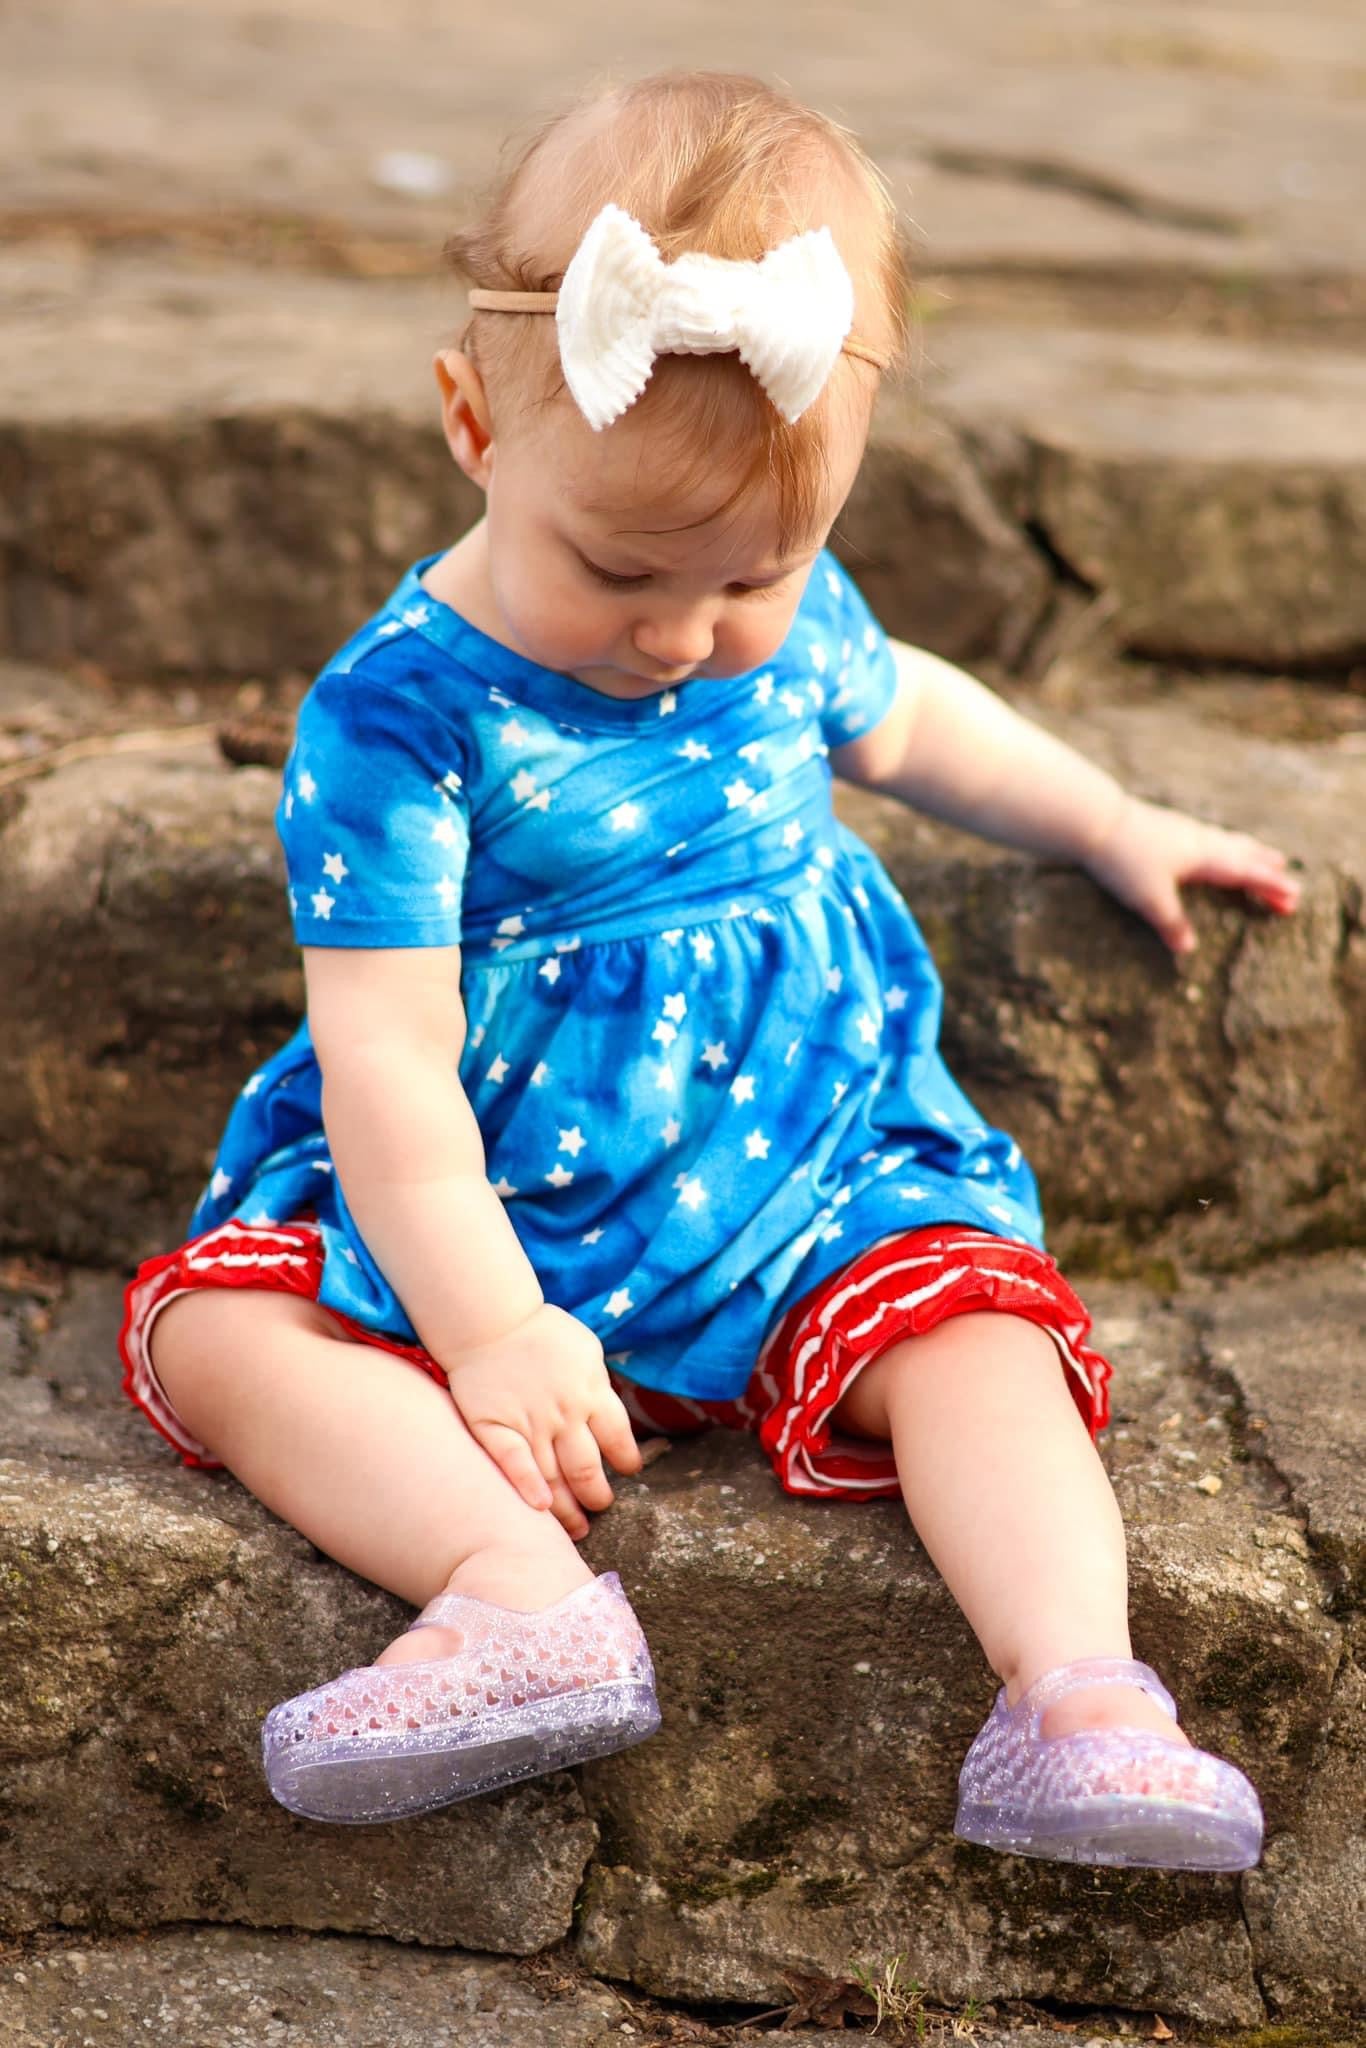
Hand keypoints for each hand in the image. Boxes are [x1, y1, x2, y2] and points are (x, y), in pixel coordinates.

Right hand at [441, 1303, 642, 1537]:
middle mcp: (565, 1412)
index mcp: (591, 1391)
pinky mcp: (495, 1426)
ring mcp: (529, 1422)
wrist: (490, 1318)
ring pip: (553, 1476)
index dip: (627, 1461)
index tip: (628, 1472)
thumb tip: (612, 1416)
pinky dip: (527, 1488)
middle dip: (598, 1495)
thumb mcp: (586, 1349)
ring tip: (578, 1528)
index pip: (619, 1438)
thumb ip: (600, 1385)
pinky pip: (513, 1463)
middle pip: (588, 1468)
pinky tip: (539, 1508)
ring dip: (568, 1508)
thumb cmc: (542, 1333)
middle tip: (600, 1506)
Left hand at [1083, 794, 1299, 955]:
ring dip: (1248, 850)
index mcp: (1204, 857)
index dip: (1270, 887)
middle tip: (1289, 878)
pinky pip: (1207, 835)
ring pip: (1226, 840)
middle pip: (1242, 854)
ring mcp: (1183, 829)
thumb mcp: (1149, 898)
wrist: (1095, 820)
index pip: (1246, 873)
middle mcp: (1199, 839)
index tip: (1294, 898)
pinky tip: (1211, 842)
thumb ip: (1171, 923)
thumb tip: (1188, 948)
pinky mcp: (1165, 825)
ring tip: (1263, 854)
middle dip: (1266, 869)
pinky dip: (1223, 842)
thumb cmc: (1125, 859)